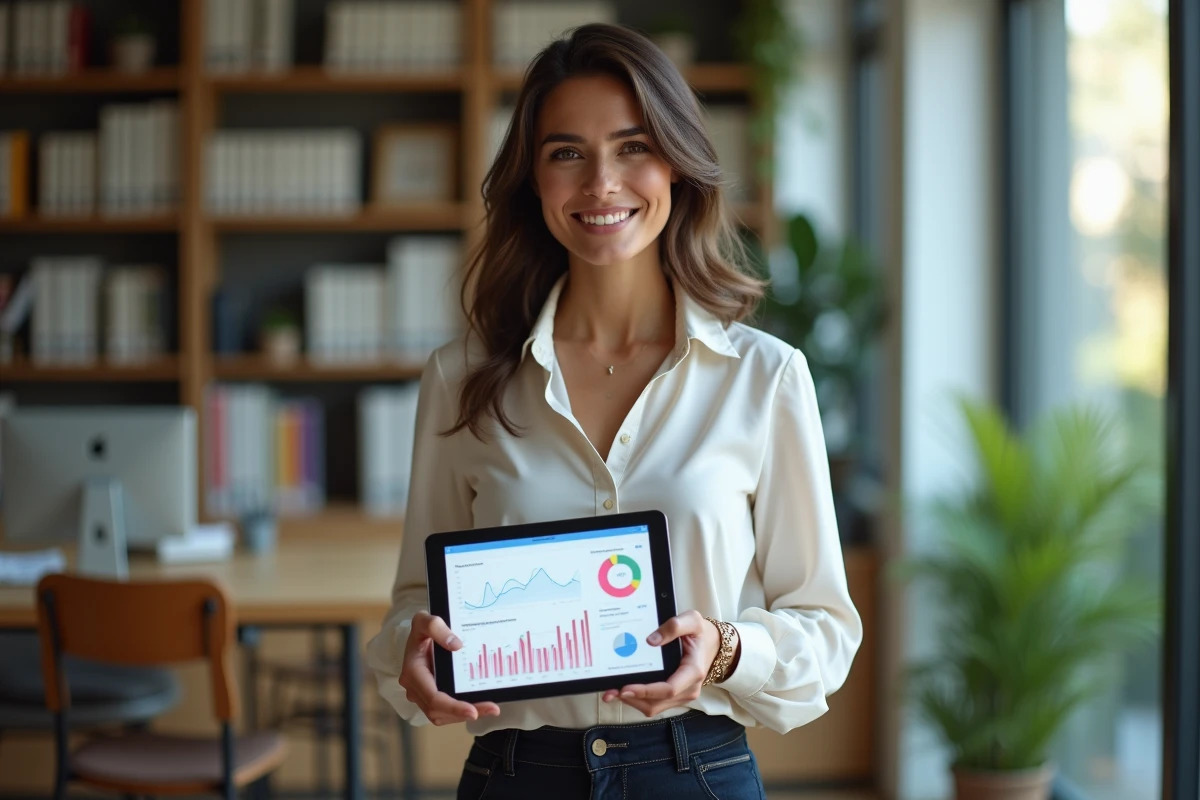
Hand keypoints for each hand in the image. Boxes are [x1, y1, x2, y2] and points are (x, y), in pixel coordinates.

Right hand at [397, 611, 499, 725]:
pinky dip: (461, 712)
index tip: (473, 711)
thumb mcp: (424, 620)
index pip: (433, 698)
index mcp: (413, 673)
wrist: (419, 635)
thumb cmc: (422, 628)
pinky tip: (480, 706)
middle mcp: (415, 689)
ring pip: (442, 716)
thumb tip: (457, 645)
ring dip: (465, 716)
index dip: (453, 707)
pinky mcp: (431, 697)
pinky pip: (445, 711)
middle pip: (439, 711)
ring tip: (491, 709)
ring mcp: (422, 695)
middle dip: (464, 713)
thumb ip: (436, 627)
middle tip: (492, 709)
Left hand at [602, 610, 728, 717]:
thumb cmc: (699, 632)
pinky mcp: (675, 696)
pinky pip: (655, 704)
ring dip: (632, 702)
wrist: (710, 644)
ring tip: (611, 692)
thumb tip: (651, 640)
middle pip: (657, 703)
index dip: (645, 691)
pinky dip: (638, 700)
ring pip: (654, 707)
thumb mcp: (691, 620)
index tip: (625, 688)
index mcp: (693, 671)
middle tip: (609, 692)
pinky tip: (624, 690)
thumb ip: (674, 626)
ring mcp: (682, 695)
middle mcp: (689, 688)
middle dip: (632, 700)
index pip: (668, 689)